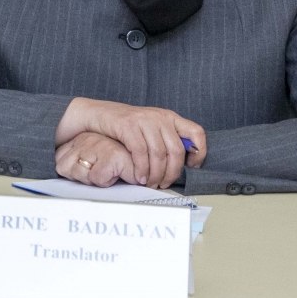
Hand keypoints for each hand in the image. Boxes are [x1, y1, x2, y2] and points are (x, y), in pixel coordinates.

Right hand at [56, 97, 204, 188]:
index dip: (199, 153)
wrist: (97, 114)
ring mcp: (144, 120)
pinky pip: (141, 153)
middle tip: (164, 183)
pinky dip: (142, 169)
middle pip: (176, 150)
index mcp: (170, 117)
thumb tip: (185, 162)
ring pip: (159, 154)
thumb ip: (167, 139)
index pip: (197, 133)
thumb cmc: (126, 126)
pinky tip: (140, 177)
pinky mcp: (128, 125)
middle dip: (172, 172)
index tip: (192, 167)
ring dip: (156, 174)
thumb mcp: (151, 128)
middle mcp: (160, 117)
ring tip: (151, 183)